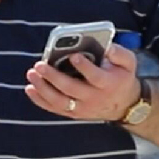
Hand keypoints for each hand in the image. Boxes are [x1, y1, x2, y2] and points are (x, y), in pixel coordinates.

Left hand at [26, 41, 140, 122]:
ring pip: (60, 101)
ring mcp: (82, 108)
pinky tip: (30, 89)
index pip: (95, 77)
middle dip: (54, 77)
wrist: (123, 105)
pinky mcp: (73, 113)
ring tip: (31, 74)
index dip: (85, 67)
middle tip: (40, 65)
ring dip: (43, 89)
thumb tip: (106, 46)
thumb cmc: (122, 78)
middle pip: (71, 89)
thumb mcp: (129, 63)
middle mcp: (94, 98)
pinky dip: (40, 100)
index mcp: (108, 84)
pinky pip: (54, 108)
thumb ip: (119, 53)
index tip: (74, 56)